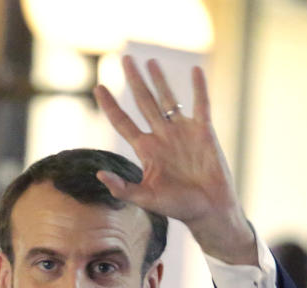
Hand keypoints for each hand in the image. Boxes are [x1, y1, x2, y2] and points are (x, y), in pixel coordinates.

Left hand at [94, 56, 256, 264]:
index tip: (98, 87)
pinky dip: (199, 88)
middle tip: (125, 59)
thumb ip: (122, 188)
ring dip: (159, 80)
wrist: (208, 209)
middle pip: (143, 102)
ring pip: (168, 99)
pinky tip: (195, 70)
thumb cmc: (177, 206)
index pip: (123, 122)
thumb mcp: (146, 199)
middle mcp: (161, 136)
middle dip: (134, 81)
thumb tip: (99, 174)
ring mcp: (182, 132)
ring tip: (150, 61)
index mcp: (145, 150)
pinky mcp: (203, 131)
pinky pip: (201, 104)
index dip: (110, 105)